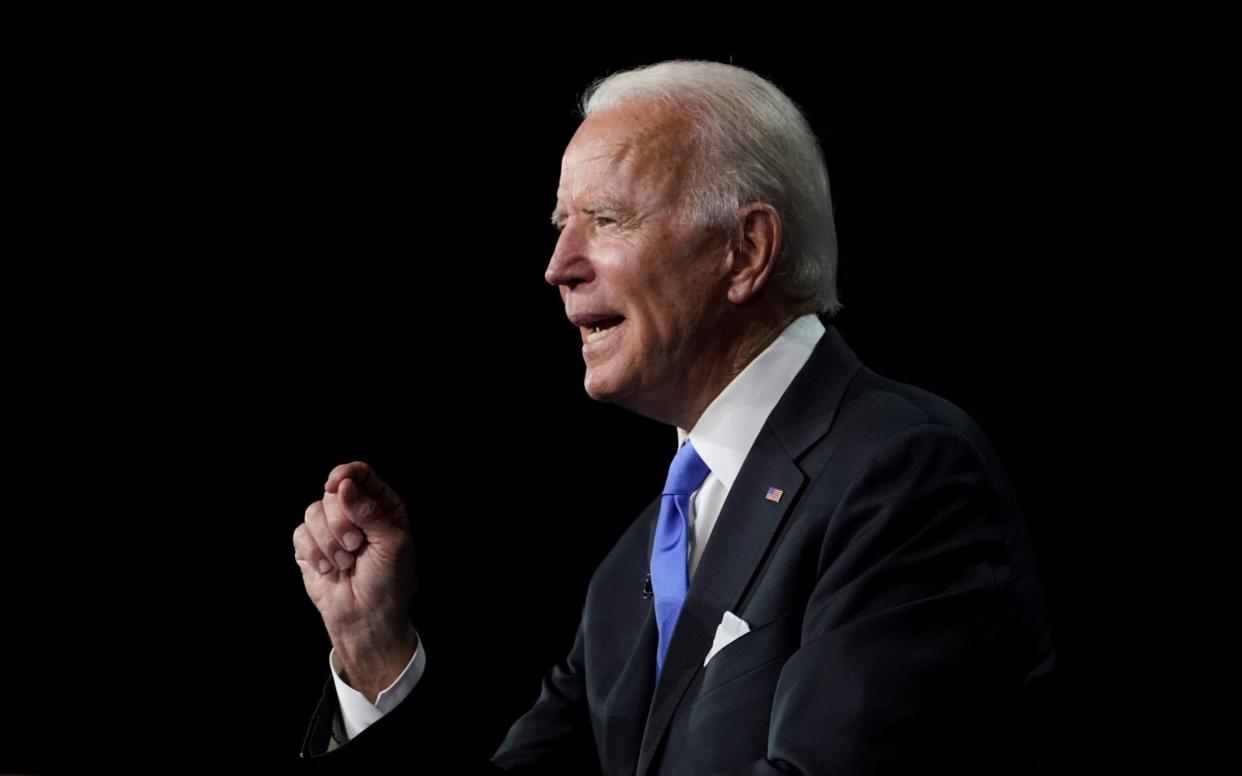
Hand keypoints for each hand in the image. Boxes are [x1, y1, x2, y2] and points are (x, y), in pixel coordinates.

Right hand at [293, 461, 417, 700]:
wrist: (366, 618)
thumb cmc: (388, 582)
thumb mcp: (391, 543)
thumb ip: (369, 511)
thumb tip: (343, 485)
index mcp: (381, 506)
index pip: (361, 474)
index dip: (345, 473)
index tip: (334, 485)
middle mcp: (354, 513)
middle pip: (332, 493)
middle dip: (340, 521)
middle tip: (355, 546)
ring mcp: (330, 529)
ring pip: (313, 512)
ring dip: (328, 541)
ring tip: (344, 563)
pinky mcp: (310, 548)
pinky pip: (300, 534)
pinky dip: (313, 553)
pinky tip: (328, 570)